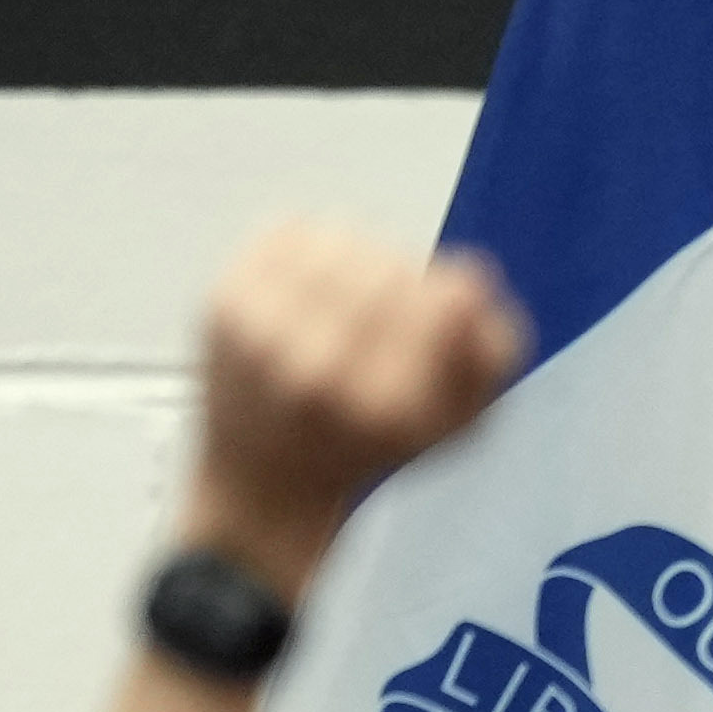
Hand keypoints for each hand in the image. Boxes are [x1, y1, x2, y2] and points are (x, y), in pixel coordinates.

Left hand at [181, 224, 527, 600]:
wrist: (262, 481)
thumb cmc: (370, 449)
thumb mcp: (457, 427)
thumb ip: (489, 357)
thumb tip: (472, 284)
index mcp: (380, 406)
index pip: (443, 300)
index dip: (457, 296)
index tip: (452, 311)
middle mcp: (313, 367)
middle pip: (393, 268)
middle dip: (410, 281)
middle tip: (402, 311)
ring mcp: (260, 329)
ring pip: (343, 239)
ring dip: (363, 258)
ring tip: (360, 296)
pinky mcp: (223, 298)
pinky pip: (290, 229)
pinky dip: (313, 246)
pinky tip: (317, 285)